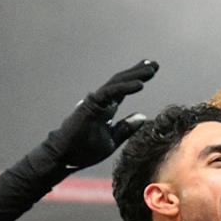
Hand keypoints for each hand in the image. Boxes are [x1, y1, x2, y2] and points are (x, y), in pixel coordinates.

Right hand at [43, 60, 159, 170]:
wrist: (66, 157)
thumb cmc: (85, 150)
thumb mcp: (112, 139)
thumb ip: (126, 128)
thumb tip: (142, 116)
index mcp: (107, 108)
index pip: (123, 89)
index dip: (136, 78)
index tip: (151, 70)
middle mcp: (102, 101)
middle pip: (122, 81)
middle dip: (138, 72)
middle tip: (154, 64)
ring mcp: (96, 101)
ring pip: (118, 83)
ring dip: (135, 75)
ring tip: (151, 69)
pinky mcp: (91, 105)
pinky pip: (111, 93)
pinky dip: (126, 87)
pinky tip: (140, 84)